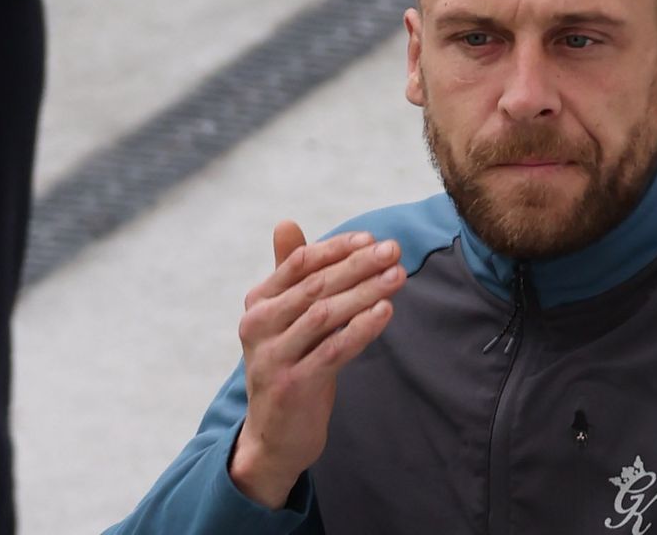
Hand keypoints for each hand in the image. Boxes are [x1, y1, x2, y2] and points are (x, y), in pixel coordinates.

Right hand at [229, 220, 403, 508]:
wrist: (274, 435)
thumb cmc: (288, 364)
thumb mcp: (284, 318)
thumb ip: (289, 273)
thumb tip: (286, 222)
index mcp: (258, 303)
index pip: (300, 263)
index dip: (337, 248)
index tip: (371, 238)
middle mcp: (258, 326)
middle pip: (316, 285)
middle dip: (359, 265)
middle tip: (394, 250)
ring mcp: (274, 357)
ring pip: (325, 315)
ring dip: (365, 292)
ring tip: (398, 276)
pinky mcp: (293, 385)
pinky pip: (333, 350)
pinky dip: (361, 329)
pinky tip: (385, 312)